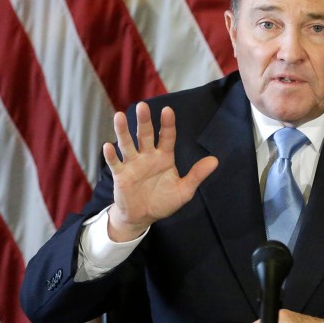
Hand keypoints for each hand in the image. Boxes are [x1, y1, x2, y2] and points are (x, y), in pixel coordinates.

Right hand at [103, 103, 217, 241]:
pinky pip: (115, 163)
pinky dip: (111, 155)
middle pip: (145, 135)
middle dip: (144, 121)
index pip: (167, 137)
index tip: (168, 110)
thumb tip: (215, 160)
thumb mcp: (184, 191)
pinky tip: (108, 146)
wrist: (143, 216)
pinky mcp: (121, 175)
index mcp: (164, 157)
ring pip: (127, 144)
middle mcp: (147, 156)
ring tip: (119, 116)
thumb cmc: (163, 201)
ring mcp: (133, 164)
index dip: (167, 124)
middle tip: (142, 106)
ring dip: (123, 131)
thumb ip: (197, 175)